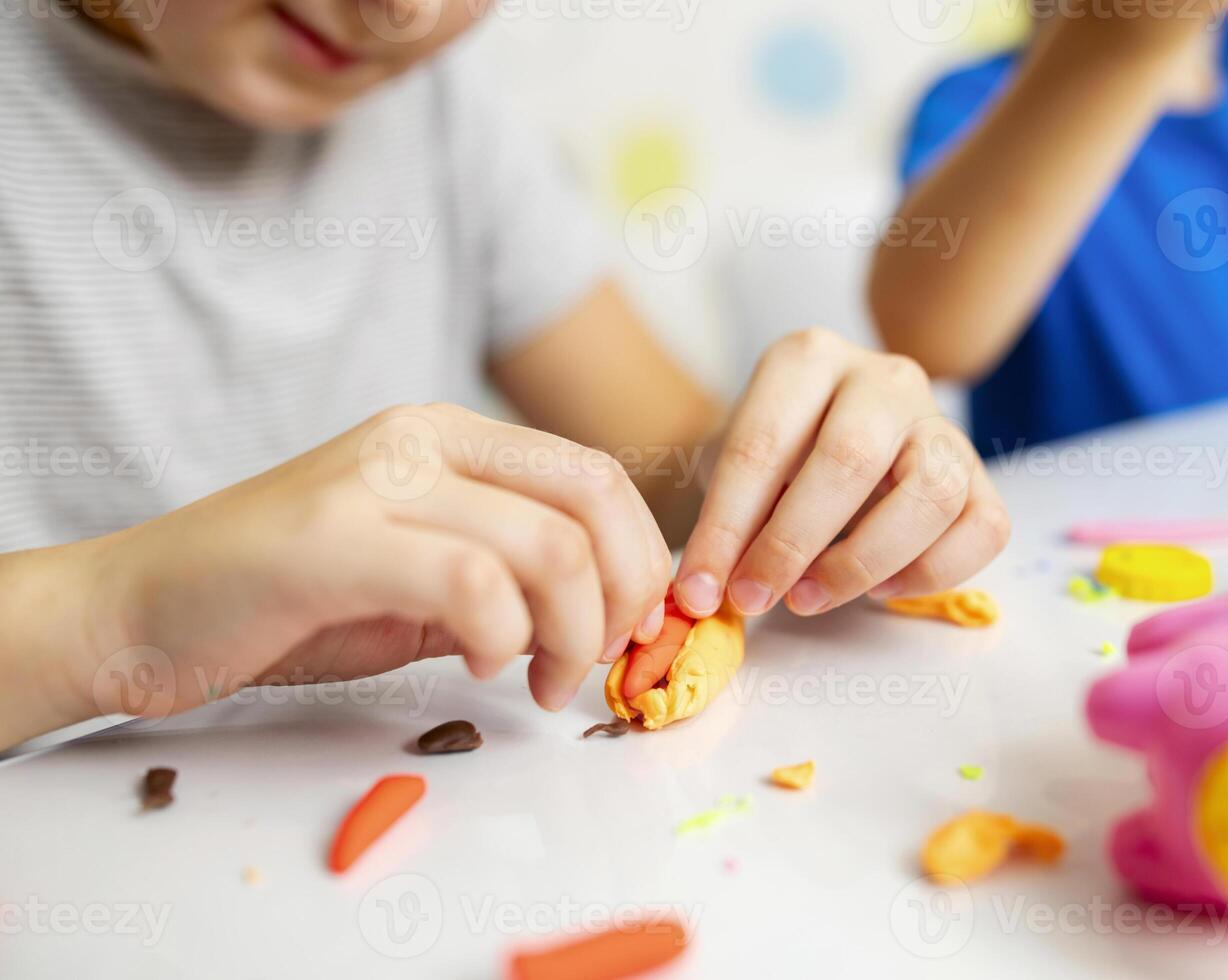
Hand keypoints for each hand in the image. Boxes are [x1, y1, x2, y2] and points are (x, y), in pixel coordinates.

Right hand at [50, 403, 670, 733]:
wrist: (138, 609)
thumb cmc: (284, 603)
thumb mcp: (420, 578)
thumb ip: (507, 577)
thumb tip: (605, 613)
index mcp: (447, 435)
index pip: (596, 476)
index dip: (641, 558)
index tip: (631, 629)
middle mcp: (419, 438)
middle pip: (593, 498)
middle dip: (624, 594)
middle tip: (596, 661)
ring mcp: (376, 480)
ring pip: (549, 545)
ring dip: (572, 633)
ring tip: (540, 680)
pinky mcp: (333, 539)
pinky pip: (474, 584)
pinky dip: (504, 640)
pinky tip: (477, 667)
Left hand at [674, 328, 1008, 618]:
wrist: (840, 431)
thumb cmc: (781, 456)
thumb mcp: (740, 470)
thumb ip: (729, 522)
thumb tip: (709, 592)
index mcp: (807, 358)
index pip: (762, 444)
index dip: (726, 527)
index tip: (701, 591)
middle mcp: (883, 378)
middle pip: (849, 459)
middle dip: (791, 543)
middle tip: (753, 598)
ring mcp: (941, 422)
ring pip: (931, 492)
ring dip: (863, 562)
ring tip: (811, 598)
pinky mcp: (982, 473)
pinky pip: (982, 527)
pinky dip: (931, 573)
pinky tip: (880, 589)